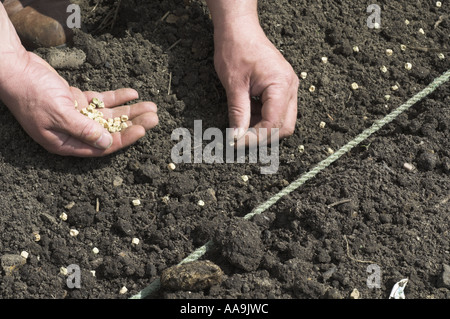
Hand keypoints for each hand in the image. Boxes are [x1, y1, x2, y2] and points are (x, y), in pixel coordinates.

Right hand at [0, 51, 157, 156]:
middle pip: (110, 131)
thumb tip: (107, 143)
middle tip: (154, 117)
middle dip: (133, 123)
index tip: (143, 129)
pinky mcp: (77, 100)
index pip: (102, 146)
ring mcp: (76, 115)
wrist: (15, 69)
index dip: (124, 138)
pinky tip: (133, 94)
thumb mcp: (58, 113)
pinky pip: (102, 101)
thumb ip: (83, 129)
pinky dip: (117, 97)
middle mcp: (74, 132)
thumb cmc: (31, 93)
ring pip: (109, 115)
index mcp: (66, 143)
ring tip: (151, 106)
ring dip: (129, 111)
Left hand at [213, 19, 298, 145]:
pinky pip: (278, 111)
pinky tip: (247, 115)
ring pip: (283, 121)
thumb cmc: (235, 49)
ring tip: (241, 125)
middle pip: (285, 127)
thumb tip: (237, 137)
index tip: (236, 143)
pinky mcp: (282, 87)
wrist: (239, 29)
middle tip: (241, 140)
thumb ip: (238, 113)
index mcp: (281, 85)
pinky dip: (263, 118)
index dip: (255, 138)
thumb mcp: (234, 84)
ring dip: (263, 128)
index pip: (273, 124)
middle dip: (264, 137)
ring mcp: (288, 87)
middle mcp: (290, 87)